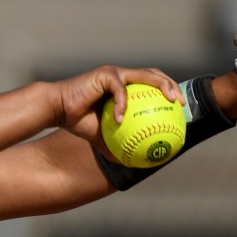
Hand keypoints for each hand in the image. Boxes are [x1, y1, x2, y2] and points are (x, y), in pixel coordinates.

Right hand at [53, 66, 182, 143]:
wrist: (57, 110)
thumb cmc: (77, 121)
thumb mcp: (101, 138)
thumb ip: (117, 145)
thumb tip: (132, 164)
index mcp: (124, 86)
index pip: (152, 84)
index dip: (168, 92)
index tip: (179, 108)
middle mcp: (121, 76)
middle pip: (154, 74)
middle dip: (171, 85)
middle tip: (180, 103)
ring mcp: (114, 73)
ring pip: (144, 75)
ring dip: (160, 85)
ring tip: (170, 100)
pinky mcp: (104, 74)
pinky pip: (119, 90)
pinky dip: (122, 104)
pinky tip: (122, 119)